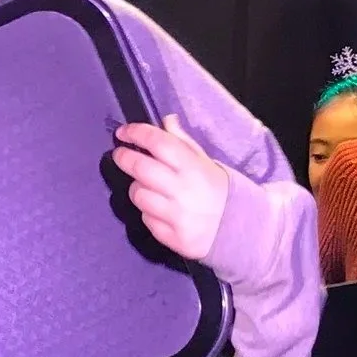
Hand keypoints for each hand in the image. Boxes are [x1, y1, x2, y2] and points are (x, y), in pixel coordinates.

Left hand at [113, 115, 229, 260]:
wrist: (236, 228)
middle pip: (140, 168)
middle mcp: (183, 190)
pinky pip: (146, 218)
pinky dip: (148, 212)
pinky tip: (159, 209)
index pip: (158, 143)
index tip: (122, 132)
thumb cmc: (215, 189)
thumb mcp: (205, 161)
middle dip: (124, 157)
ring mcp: (176, 215)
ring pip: (138, 194)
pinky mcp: (171, 236)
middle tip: (120, 154)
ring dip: (137, 187)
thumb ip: (182, 142)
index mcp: (193, 167)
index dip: (136, 133)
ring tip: (146, 186)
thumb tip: (165, 121)